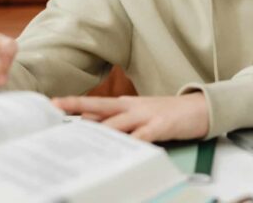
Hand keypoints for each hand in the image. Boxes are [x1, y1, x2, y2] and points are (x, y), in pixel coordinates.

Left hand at [51, 93, 209, 141]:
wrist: (200, 108)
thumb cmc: (167, 114)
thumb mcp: (139, 114)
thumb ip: (117, 120)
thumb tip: (89, 125)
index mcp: (125, 104)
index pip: (95, 105)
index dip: (73, 104)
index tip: (51, 105)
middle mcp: (132, 107)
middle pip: (100, 106)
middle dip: (77, 106)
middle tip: (55, 107)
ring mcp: (147, 114)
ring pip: (118, 122)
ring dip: (99, 128)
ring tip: (80, 136)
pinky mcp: (162, 124)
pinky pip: (144, 135)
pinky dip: (133, 142)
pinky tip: (123, 148)